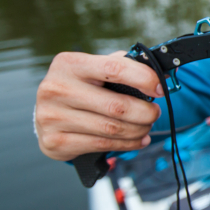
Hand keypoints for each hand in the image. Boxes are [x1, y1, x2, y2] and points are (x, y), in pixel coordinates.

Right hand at [35, 51, 162, 160]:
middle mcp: (56, 89)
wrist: (48, 114)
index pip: (115, 68)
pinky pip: (103, 145)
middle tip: (155, 113)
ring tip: (147, 127)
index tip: (161, 89)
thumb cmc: (82, 88)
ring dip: (139, 130)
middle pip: (117, 106)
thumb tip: (160, 75)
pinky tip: (138, 140)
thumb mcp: (96, 69)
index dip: (144, 79)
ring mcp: (52, 117)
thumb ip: (125, 66)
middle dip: (146, 112)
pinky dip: (128, 144)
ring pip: (112, 129)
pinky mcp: (54, 142)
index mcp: (69, 64)